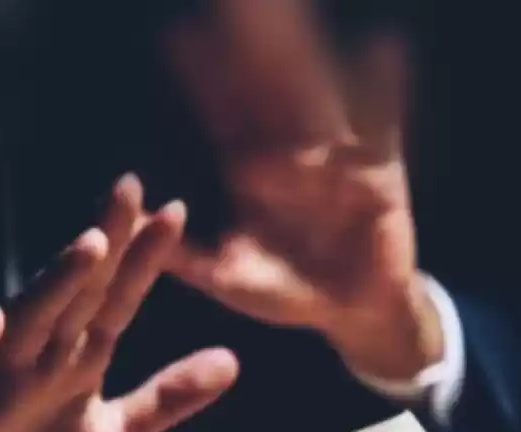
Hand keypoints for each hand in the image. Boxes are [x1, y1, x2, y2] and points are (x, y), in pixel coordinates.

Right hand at [0, 175, 238, 431]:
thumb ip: (166, 398)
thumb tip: (233, 360)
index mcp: (79, 359)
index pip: (118, 299)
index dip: (145, 259)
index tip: (174, 210)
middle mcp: (41, 358)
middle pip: (77, 293)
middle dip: (104, 242)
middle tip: (131, 187)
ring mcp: (0, 382)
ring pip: (30, 324)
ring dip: (58, 284)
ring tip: (91, 244)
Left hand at [164, 1, 443, 380]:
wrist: (351, 312)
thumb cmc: (286, 291)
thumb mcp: (226, 275)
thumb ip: (181, 251)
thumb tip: (134, 218)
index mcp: (252, 169)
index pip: (226, 113)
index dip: (205, 77)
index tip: (179, 36)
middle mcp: (292, 151)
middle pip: (269, 86)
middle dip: (255, 41)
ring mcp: (336, 156)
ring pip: (319, 94)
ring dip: (309, 52)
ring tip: (293, 9)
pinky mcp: (379, 172)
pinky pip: (382, 127)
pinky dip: (387, 90)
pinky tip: (385, 48)